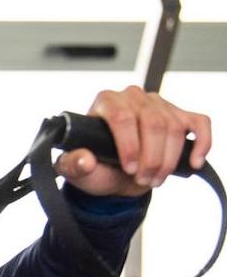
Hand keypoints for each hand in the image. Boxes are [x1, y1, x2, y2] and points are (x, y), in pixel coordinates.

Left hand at [55, 86, 211, 196]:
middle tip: (143, 179)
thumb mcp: (76, 170)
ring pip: (174, 127)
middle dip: (151, 158)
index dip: (129, 145)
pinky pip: (199, 123)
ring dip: (168, 159)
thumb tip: (85, 160)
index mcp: (105, 102)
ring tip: (155, 179)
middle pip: (152, 123)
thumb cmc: (95, 168)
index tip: (130, 169)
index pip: (122, 117)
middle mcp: (132, 96)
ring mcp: (158, 103)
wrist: (115, 175)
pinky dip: (201, 143)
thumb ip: (73, 165)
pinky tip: (194, 162)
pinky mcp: (179, 115)